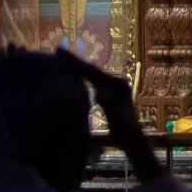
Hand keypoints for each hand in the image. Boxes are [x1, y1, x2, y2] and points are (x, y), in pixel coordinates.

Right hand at [59, 51, 160, 178]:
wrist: (133, 140)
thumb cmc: (126, 132)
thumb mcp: (117, 118)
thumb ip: (108, 104)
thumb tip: (97, 91)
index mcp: (118, 86)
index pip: (94, 72)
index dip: (77, 63)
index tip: (62, 55)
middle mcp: (117, 82)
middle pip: (92, 69)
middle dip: (75, 61)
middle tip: (59, 50)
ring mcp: (114, 86)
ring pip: (92, 74)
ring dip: (78, 66)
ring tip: (62, 58)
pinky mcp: (110, 92)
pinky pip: (93, 81)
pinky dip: (82, 76)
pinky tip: (73, 73)